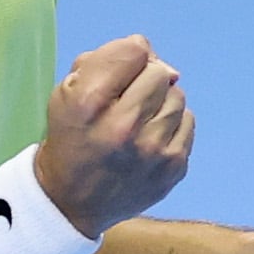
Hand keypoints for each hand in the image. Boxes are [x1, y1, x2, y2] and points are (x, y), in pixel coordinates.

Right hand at [35, 35, 194, 236]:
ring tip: (140, 119)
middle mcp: (123, 127)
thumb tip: (151, 54)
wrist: (71, 202)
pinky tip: (150, 137)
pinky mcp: (173, 168)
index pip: (134, 51)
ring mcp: (152, 151)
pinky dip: (171, 124)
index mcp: (89, 104)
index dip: (127, 56)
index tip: (119, 72)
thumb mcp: (66, 92)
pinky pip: (188, 122)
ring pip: (178, 96)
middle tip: (129, 98)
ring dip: (161, 101)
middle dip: (145, 78)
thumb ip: (104, 60)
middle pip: (160, 72)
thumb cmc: (71, 137)